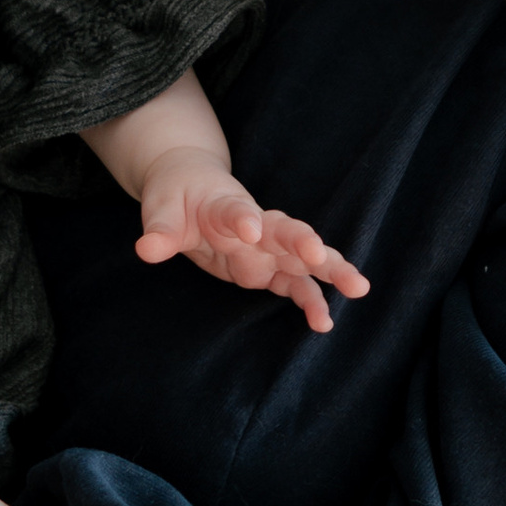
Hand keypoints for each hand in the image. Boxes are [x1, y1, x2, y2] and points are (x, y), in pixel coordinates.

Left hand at [130, 145, 370, 334]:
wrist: (193, 184)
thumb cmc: (178, 195)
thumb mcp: (161, 208)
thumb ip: (160, 230)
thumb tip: (147, 249)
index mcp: (225, 206)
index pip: (236, 211)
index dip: (244, 219)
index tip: (251, 228)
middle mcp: (256, 225)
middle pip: (287, 231)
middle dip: (307, 244)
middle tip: (322, 255)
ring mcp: (267, 247)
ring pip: (304, 258)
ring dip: (330, 271)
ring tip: (359, 288)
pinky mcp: (268, 267)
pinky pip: (294, 283)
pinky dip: (311, 300)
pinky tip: (325, 322)